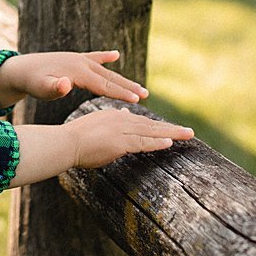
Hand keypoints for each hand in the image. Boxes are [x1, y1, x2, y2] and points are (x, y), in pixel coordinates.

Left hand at [0, 50, 147, 108]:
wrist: (18, 69)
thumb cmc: (31, 82)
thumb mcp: (41, 89)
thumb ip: (54, 88)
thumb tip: (66, 84)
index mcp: (77, 71)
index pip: (103, 84)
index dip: (121, 93)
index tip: (137, 100)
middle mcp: (81, 62)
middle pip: (109, 77)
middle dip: (128, 86)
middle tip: (145, 95)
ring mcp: (78, 58)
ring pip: (105, 70)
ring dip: (121, 78)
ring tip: (138, 87)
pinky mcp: (73, 58)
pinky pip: (93, 57)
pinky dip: (105, 56)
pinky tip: (115, 55)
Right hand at [64, 106, 193, 170]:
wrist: (66, 142)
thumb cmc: (77, 138)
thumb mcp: (98, 124)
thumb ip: (113, 121)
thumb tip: (125, 113)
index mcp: (115, 117)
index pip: (142, 122)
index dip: (158, 127)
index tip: (172, 130)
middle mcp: (121, 120)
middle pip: (151, 125)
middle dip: (171, 129)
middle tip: (189, 132)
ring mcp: (121, 131)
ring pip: (151, 132)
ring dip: (172, 133)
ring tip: (188, 135)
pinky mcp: (120, 142)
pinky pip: (143, 143)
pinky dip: (157, 142)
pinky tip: (170, 142)